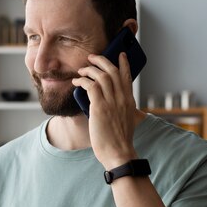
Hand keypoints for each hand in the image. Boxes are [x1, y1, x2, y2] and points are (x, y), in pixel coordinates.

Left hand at [73, 53, 137, 168]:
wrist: (118, 153)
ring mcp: (112, 102)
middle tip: (92, 58)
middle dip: (101, 60)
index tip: (121, 54)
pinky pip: (91, 86)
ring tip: (81, 70)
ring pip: (101, 75)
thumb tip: (107, 101)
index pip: (127, 76)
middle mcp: (122, 98)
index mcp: (129, 101)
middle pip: (112, 71)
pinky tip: (77, 81)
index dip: (124, 63)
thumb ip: (119, 108)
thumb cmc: (119, 140)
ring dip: (89, 69)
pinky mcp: (100, 107)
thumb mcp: (125, 120)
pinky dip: (82, 81)